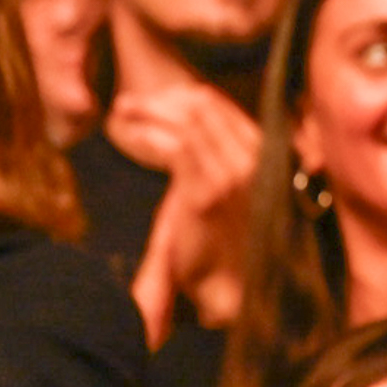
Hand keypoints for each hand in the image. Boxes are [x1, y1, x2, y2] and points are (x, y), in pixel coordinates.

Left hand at [108, 82, 263, 339]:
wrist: (231, 290)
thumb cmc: (226, 243)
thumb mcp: (227, 189)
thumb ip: (218, 154)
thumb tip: (192, 118)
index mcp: (264, 155)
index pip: (223, 106)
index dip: (183, 96)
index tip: (153, 100)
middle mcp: (256, 159)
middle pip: (206, 106)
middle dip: (161, 99)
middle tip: (128, 103)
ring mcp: (235, 175)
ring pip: (189, 120)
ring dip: (149, 111)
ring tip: (122, 112)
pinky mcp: (207, 193)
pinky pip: (176, 146)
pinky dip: (148, 133)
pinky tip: (129, 133)